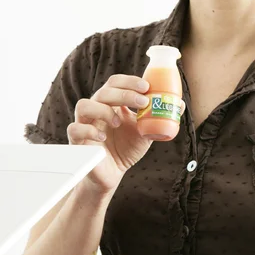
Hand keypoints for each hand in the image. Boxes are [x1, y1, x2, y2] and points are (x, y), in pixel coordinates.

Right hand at [67, 74, 184, 193]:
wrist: (113, 173)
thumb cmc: (126, 148)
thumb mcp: (146, 132)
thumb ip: (158, 117)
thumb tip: (179, 104)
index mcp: (112, 103)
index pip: (115, 83)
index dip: (129, 81)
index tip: (146, 86)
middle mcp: (96, 110)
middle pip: (103, 91)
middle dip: (123, 93)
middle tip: (142, 101)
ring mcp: (85, 123)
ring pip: (84, 105)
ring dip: (103, 110)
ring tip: (119, 121)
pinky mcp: (77, 141)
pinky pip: (75, 129)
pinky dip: (89, 130)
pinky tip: (103, 137)